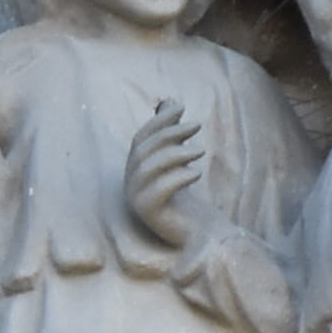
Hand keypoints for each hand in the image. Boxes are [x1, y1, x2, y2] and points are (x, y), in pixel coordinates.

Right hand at [123, 101, 212, 251]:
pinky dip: (177, 178)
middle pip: (143, 151)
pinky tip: (196, 173)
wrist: (196, 230)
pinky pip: (158, 191)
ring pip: (147, 169)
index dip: (158, 122)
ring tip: (201, 151)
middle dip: (169, 134)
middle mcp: (130, 182)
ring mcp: (136, 198)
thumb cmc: (186, 192)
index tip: (180, 108)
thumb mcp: (178, 158)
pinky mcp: (149, 213)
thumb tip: (168, 102)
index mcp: (134, 168)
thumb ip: (171, 132)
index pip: (141, 138)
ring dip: (174, 154)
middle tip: (197, 125)